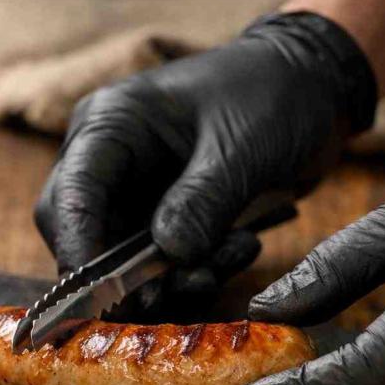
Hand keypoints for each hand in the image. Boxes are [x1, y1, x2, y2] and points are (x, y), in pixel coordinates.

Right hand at [34, 12, 376, 310]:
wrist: (313, 89)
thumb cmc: (272, 94)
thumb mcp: (243, 145)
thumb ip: (204, 199)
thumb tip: (172, 254)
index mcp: (110, 125)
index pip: (70, 195)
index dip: (78, 248)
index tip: (106, 296)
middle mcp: (109, 165)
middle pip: (83, 238)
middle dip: (123, 277)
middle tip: (169, 296)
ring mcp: (133, 197)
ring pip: (121, 265)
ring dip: (170, 280)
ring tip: (229, 258)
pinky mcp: (162, 224)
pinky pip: (160, 269)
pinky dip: (194, 275)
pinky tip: (239, 249)